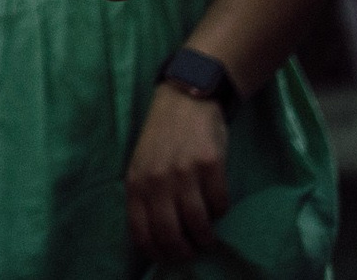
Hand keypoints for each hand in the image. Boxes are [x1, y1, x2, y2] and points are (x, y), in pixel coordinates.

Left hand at [126, 83, 229, 264]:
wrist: (186, 98)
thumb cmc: (163, 136)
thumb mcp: (142, 164)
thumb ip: (144, 196)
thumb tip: (155, 237)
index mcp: (136, 182)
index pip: (141, 231)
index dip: (156, 252)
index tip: (168, 258)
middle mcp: (157, 179)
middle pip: (170, 233)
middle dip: (183, 251)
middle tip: (192, 251)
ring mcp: (184, 172)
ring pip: (198, 223)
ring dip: (205, 236)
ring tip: (208, 237)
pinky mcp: (210, 164)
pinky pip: (219, 203)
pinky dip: (220, 211)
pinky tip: (217, 205)